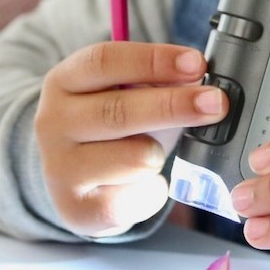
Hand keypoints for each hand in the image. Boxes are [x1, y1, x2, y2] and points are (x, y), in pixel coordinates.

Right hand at [35, 42, 226, 236]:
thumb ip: (153, 82)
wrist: (71, 180)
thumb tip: (201, 81)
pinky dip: (153, 189)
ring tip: (150, 152)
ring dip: (157, 154)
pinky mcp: (77, 209)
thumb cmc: (107, 127)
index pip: (105, 61)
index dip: (155, 60)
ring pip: (136, 158)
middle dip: (175, 105)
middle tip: (216, 102)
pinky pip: (138, 196)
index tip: (197, 64)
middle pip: (120, 110)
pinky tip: (141, 183)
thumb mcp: (119, 92)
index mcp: (63, 81)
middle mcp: (53, 123)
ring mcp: (60, 169)